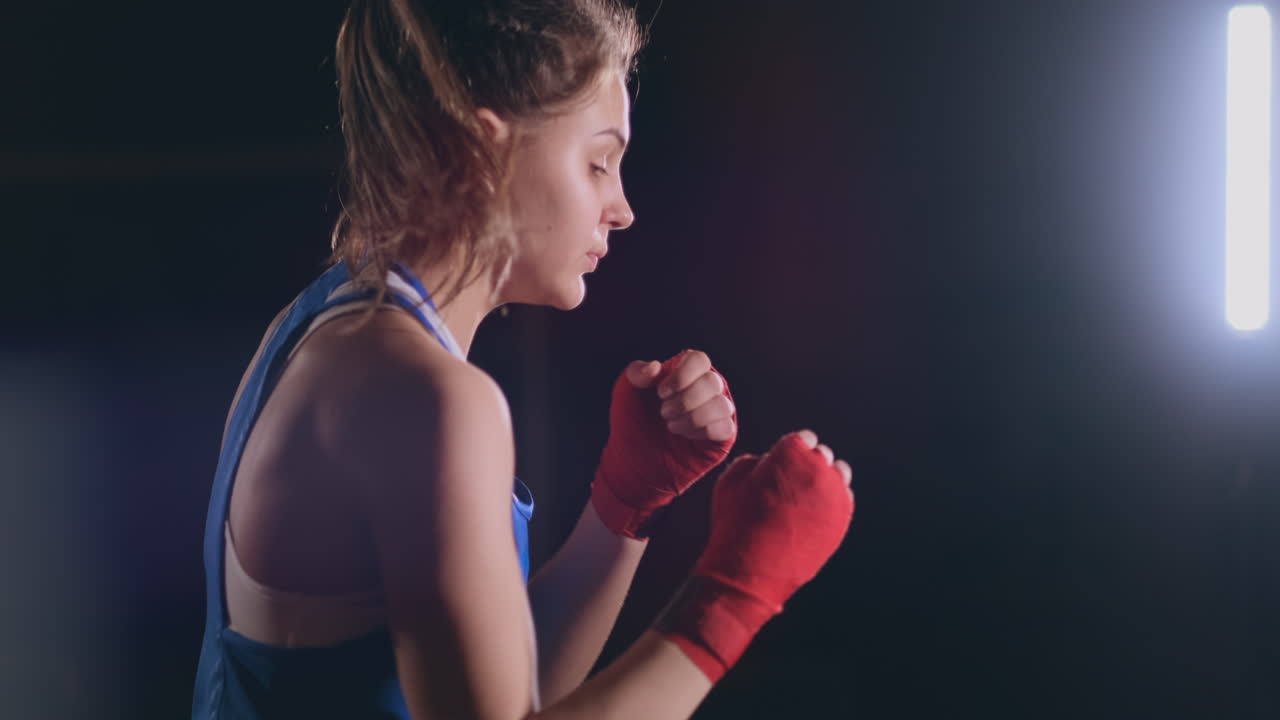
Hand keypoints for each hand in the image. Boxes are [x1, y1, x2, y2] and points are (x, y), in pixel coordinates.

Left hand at [590, 350, 736, 538]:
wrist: (634, 461)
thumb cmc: (632, 423)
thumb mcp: (625, 393)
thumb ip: (635, 373)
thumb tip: (655, 367)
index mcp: (685, 372)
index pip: (699, 359)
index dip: (682, 375)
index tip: (661, 393)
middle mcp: (705, 388)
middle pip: (713, 382)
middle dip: (685, 400)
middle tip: (663, 413)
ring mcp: (716, 411)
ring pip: (722, 405)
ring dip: (692, 418)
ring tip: (671, 427)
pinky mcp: (722, 435)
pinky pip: (725, 427)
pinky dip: (702, 432)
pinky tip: (685, 436)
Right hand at [656, 430, 853, 681]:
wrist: (750, 570)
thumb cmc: (736, 524)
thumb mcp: (730, 481)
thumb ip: (753, 461)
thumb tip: (767, 460)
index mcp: (791, 452)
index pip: (801, 439)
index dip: (789, 451)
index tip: (781, 465)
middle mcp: (819, 468)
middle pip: (820, 455)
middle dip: (806, 465)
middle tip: (788, 485)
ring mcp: (834, 494)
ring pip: (837, 474)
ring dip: (823, 479)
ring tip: (802, 498)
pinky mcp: (843, 518)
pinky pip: (843, 499)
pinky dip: (831, 501)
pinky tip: (812, 513)